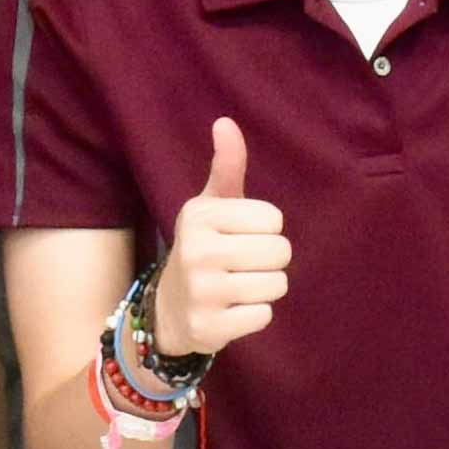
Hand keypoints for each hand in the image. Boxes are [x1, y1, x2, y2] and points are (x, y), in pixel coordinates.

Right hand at [152, 117, 288, 357]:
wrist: (169, 309)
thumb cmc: (203, 247)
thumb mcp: (210, 206)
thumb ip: (227, 166)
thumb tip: (225, 121)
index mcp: (201, 216)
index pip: (274, 219)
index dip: (265, 230)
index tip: (241, 236)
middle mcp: (198, 251)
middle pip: (280, 252)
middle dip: (270, 260)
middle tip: (244, 265)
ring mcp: (202, 292)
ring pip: (276, 285)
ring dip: (265, 288)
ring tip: (239, 287)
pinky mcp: (209, 327)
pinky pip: (264, 316)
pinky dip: (255, 315)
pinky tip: (232, 310)